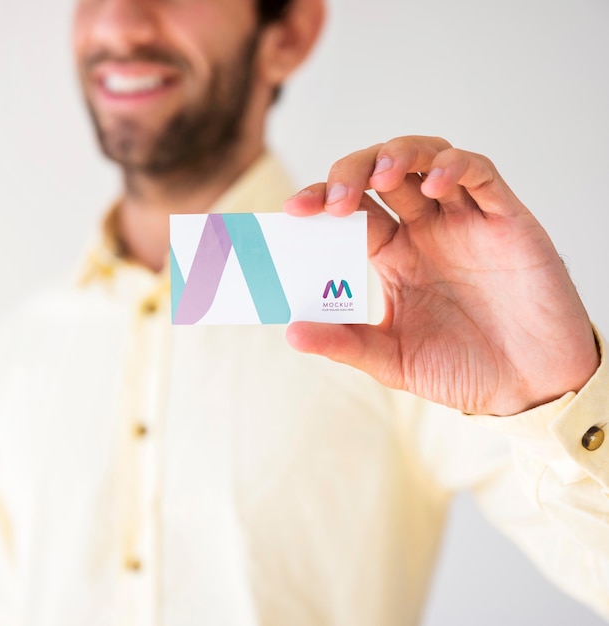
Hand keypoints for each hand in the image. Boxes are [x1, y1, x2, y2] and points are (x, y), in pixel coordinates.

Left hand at [284, 136, 598, 414]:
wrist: (527, 387)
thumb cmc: (461, 369)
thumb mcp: (392, 360)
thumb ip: (346, 343)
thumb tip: (292, 332)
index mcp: (395, 256)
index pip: (352, 212)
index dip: (321, 201)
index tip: (294, 210)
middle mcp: (426, 231)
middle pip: (382, 173)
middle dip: (352, 173)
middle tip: (334, 200)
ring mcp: (464, 221)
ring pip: (429, 158)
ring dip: (399, 155)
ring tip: (378, 177)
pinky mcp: (505, 220)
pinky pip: (481, 175)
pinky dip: (455, 168)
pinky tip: (433, 186)